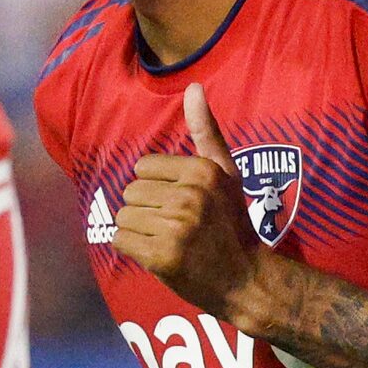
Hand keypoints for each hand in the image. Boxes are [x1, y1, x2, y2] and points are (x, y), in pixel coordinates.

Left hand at [114, 85, 268, 320]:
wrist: (247, 280)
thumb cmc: (232, 223)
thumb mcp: (226, 173)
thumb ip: (206, 131)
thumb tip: (193, 87)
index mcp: (202, 171)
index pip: (142, 167)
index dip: (156, 188)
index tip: (183, 204)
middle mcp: (189, 196)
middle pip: (130, 192)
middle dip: (147, 211)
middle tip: (178, 227)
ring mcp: (176, 227)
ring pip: (123, 217)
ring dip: (139, 231)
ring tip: (169, 240)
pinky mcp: (162, 257)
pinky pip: (120, 241)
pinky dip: (133, 250)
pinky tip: (159, 255)